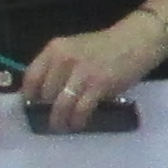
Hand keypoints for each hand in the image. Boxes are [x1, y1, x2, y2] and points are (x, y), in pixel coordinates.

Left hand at [22, 16, 167, 131]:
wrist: (137, 41)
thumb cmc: (106, 47)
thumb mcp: (75, 49)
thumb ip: (58, 66)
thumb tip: (43, 95)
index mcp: (55, 49)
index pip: (31, 77)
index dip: (30, 96)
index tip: (35, 106)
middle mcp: (64, 59)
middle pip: (45, 95)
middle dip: (47, 110)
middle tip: (54, 118)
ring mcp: (82, 72)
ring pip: (60, 105)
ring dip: (60, 120)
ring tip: (63, 126)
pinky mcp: (99, 85)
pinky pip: (80, 110)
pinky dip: (77, 121)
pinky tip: (79, 123)